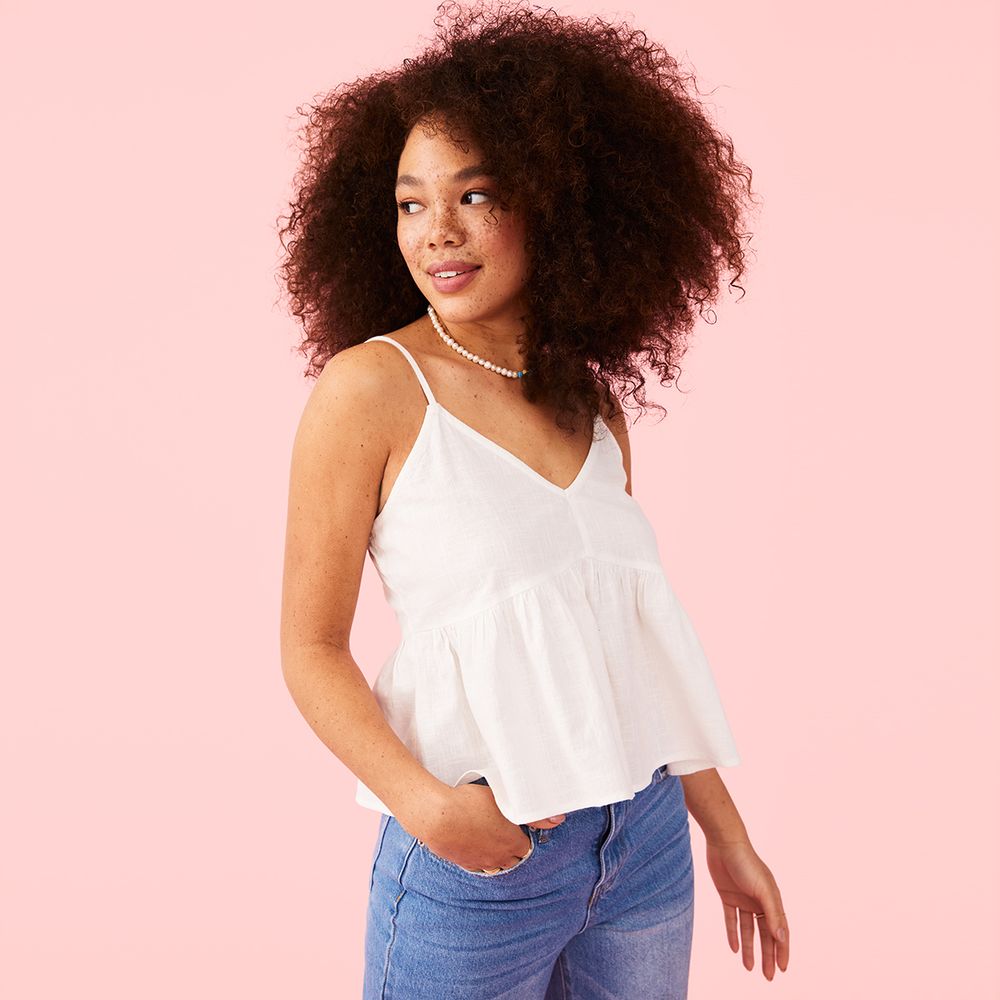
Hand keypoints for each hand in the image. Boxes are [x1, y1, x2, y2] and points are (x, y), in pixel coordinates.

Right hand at [407, 783, 565, 872]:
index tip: (521, 828)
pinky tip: (477, 848)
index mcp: (513, 842)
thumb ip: (535, 813)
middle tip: (509, 835)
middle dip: (515, 850)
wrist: (437, 816)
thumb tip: (559, 819)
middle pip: (514, 860)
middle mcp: (499, 857)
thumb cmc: (471, 803)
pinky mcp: (463, 863)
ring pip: (497, 866)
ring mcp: (480, 862)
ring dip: (499, 857)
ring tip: (494, 843)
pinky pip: (478, 867)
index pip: (528, 847)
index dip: (525, 836)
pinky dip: (481, 860)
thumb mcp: (504, 800)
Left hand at [704, 838, 789, 979]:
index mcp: (772, 900)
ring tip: (749, 968)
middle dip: (767, 955)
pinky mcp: (727, 896)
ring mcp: (743, 899)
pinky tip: (734, 949)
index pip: (780, 931)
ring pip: (748, 930)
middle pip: (765, 934)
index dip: (782, 950)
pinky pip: (731, 919)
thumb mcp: (763, 889)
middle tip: (769, 976)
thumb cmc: (746, 862)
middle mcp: (759, 901)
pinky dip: (733, 933)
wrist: (723, 842)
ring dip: (750, 948)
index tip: (783, 969)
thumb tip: (782, 938)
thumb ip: (773, 913)